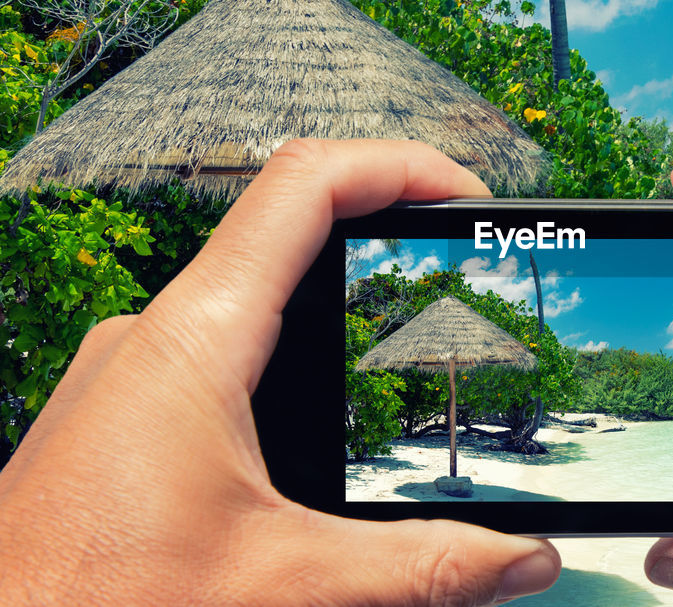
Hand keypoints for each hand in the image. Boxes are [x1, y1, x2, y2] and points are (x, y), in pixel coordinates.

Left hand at [0, 140, 559, 605]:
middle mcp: (153, 337)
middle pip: (285, 230)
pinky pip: (216, 351)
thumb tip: (524, 558)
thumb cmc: (90, 603)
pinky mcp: (121, 417)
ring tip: (407, 344)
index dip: (400, 165)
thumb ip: (419, 567)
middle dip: (384, 237)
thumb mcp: (285, 584)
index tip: (467, 196)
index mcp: (194, 341)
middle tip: (457, 264)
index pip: (305, 186)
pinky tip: (322, 427)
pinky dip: (290, 359)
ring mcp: (129, 373)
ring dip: (337, 304)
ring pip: (249, 296)